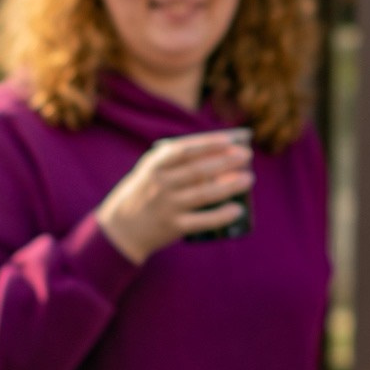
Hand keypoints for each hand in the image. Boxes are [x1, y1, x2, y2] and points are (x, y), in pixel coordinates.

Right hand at [95, 132, 254, 263]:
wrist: (121, 229)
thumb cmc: (144, 193)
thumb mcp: (150, 171)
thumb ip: (175, 161)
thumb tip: (218, 155)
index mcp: (154, 166)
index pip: (185, 150)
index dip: (209, 144)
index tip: (230, 140)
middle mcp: (160, 184)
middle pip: (199, 170)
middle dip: (226, 161)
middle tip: (246, 156)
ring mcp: (167, 206)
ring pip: (204, 194)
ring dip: (230, 185)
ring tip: (248, 179)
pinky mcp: (173, 227)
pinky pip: (203, 220)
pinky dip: (221, 215)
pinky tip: (238, 210)